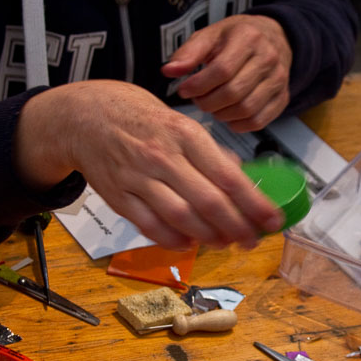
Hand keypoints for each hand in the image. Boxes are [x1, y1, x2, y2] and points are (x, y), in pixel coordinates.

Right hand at [13, 80, 282, 248]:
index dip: (255, 204)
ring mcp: (139, 178)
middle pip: (209, 203)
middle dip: (237, 228)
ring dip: (209, 238)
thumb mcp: (182, 123)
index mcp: (186, 135)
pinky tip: (190, 243)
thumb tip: (241, 181)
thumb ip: (211, 153)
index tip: (274, 221)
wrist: (86, 116)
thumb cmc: (142, 120)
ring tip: (225, 243)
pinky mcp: (119, 197)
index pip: (228, 177)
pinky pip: (151, 227)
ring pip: (182, 219)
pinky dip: (174, 240)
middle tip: (252, 241)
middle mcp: (163, 157)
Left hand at [161, 14, 292, 131]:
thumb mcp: (211, 35)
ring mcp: (278, 80)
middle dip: (208, 102)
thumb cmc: (237, 37)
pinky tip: (227, 115)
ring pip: (246, 110)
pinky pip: (259, 121)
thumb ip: (189, 53)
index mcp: (248, 38)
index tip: (184, 90)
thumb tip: (169, 71)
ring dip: (221, 114)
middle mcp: (268, 58)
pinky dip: (238, 124)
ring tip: (212, 105)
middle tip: (197, 99)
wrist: (274, 38)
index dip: (199, 85)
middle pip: (233, 93)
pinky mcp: (282, 98)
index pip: (221, 70)